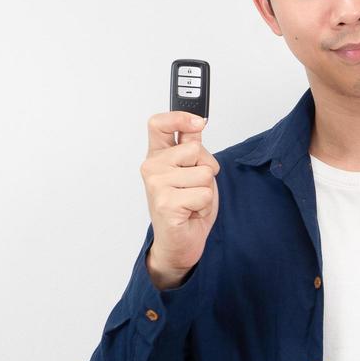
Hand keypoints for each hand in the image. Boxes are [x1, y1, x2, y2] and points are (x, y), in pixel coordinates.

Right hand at [140, 111, 219, 283]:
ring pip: (204, 173)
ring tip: (192, 201)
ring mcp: (157, 185)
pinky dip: (204, 205)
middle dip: (206, 168)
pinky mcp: (166, 203)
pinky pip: (204, 193)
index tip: (199, 122)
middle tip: (194, 187)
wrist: (180, 243)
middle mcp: (152, 167)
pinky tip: (191, 212)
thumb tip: (197, 123)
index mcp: (157, 156)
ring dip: (206, 190)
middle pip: (195, 149)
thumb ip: (191, 147)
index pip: (159, 124)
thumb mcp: (192, 171)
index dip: (179, 117)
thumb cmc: (187, 208)